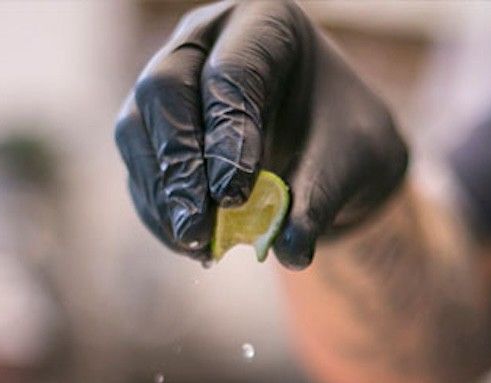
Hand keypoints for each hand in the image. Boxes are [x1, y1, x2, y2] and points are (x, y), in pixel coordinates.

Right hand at [113, 0, 407, 268]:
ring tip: (195, 243)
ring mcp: (172, 81)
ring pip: (137, 128)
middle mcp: (205, 40)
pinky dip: (159, 211)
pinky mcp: (152, 128)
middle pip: (165, 89)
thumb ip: (321, 197)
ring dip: (162, 193)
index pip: (232, 71)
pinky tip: (188, 245)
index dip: (228, 133)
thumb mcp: (353, 162)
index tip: (235, 195)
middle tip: (198, 228)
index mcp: (265, 24)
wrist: (331, 148)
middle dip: (180, 166)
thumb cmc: (347, 137)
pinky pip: (139, 167)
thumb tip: (290, 250)